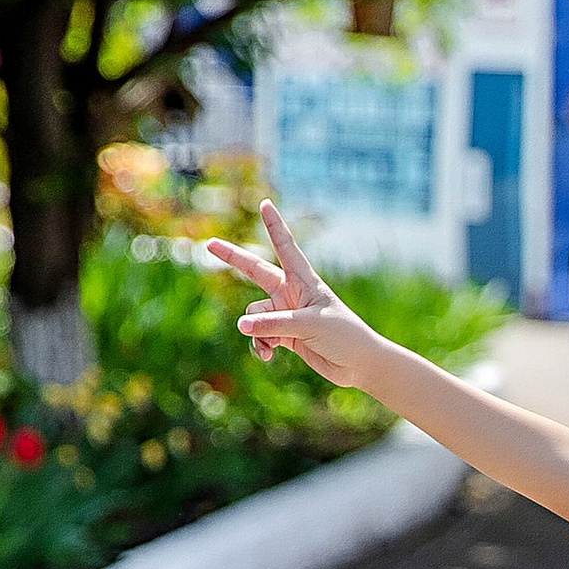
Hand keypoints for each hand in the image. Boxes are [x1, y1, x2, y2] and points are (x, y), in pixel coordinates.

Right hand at [204, 202, 376, 388]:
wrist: (359, 364)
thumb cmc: (344, 336)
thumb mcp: (308, 326)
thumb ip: (273, 325)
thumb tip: (241, 325)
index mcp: (304, 281)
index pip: (285, 247)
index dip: (274, 225)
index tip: (265, 204)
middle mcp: (292, 293)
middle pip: (255, 270)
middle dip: (233, 257)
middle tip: (208, 244)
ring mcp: (287, 313)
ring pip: (255, 314)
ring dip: (257, 330)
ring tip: (271, 344)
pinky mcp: (285, 335)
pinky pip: (260, 334)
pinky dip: (260, 344)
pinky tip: (268, 356)